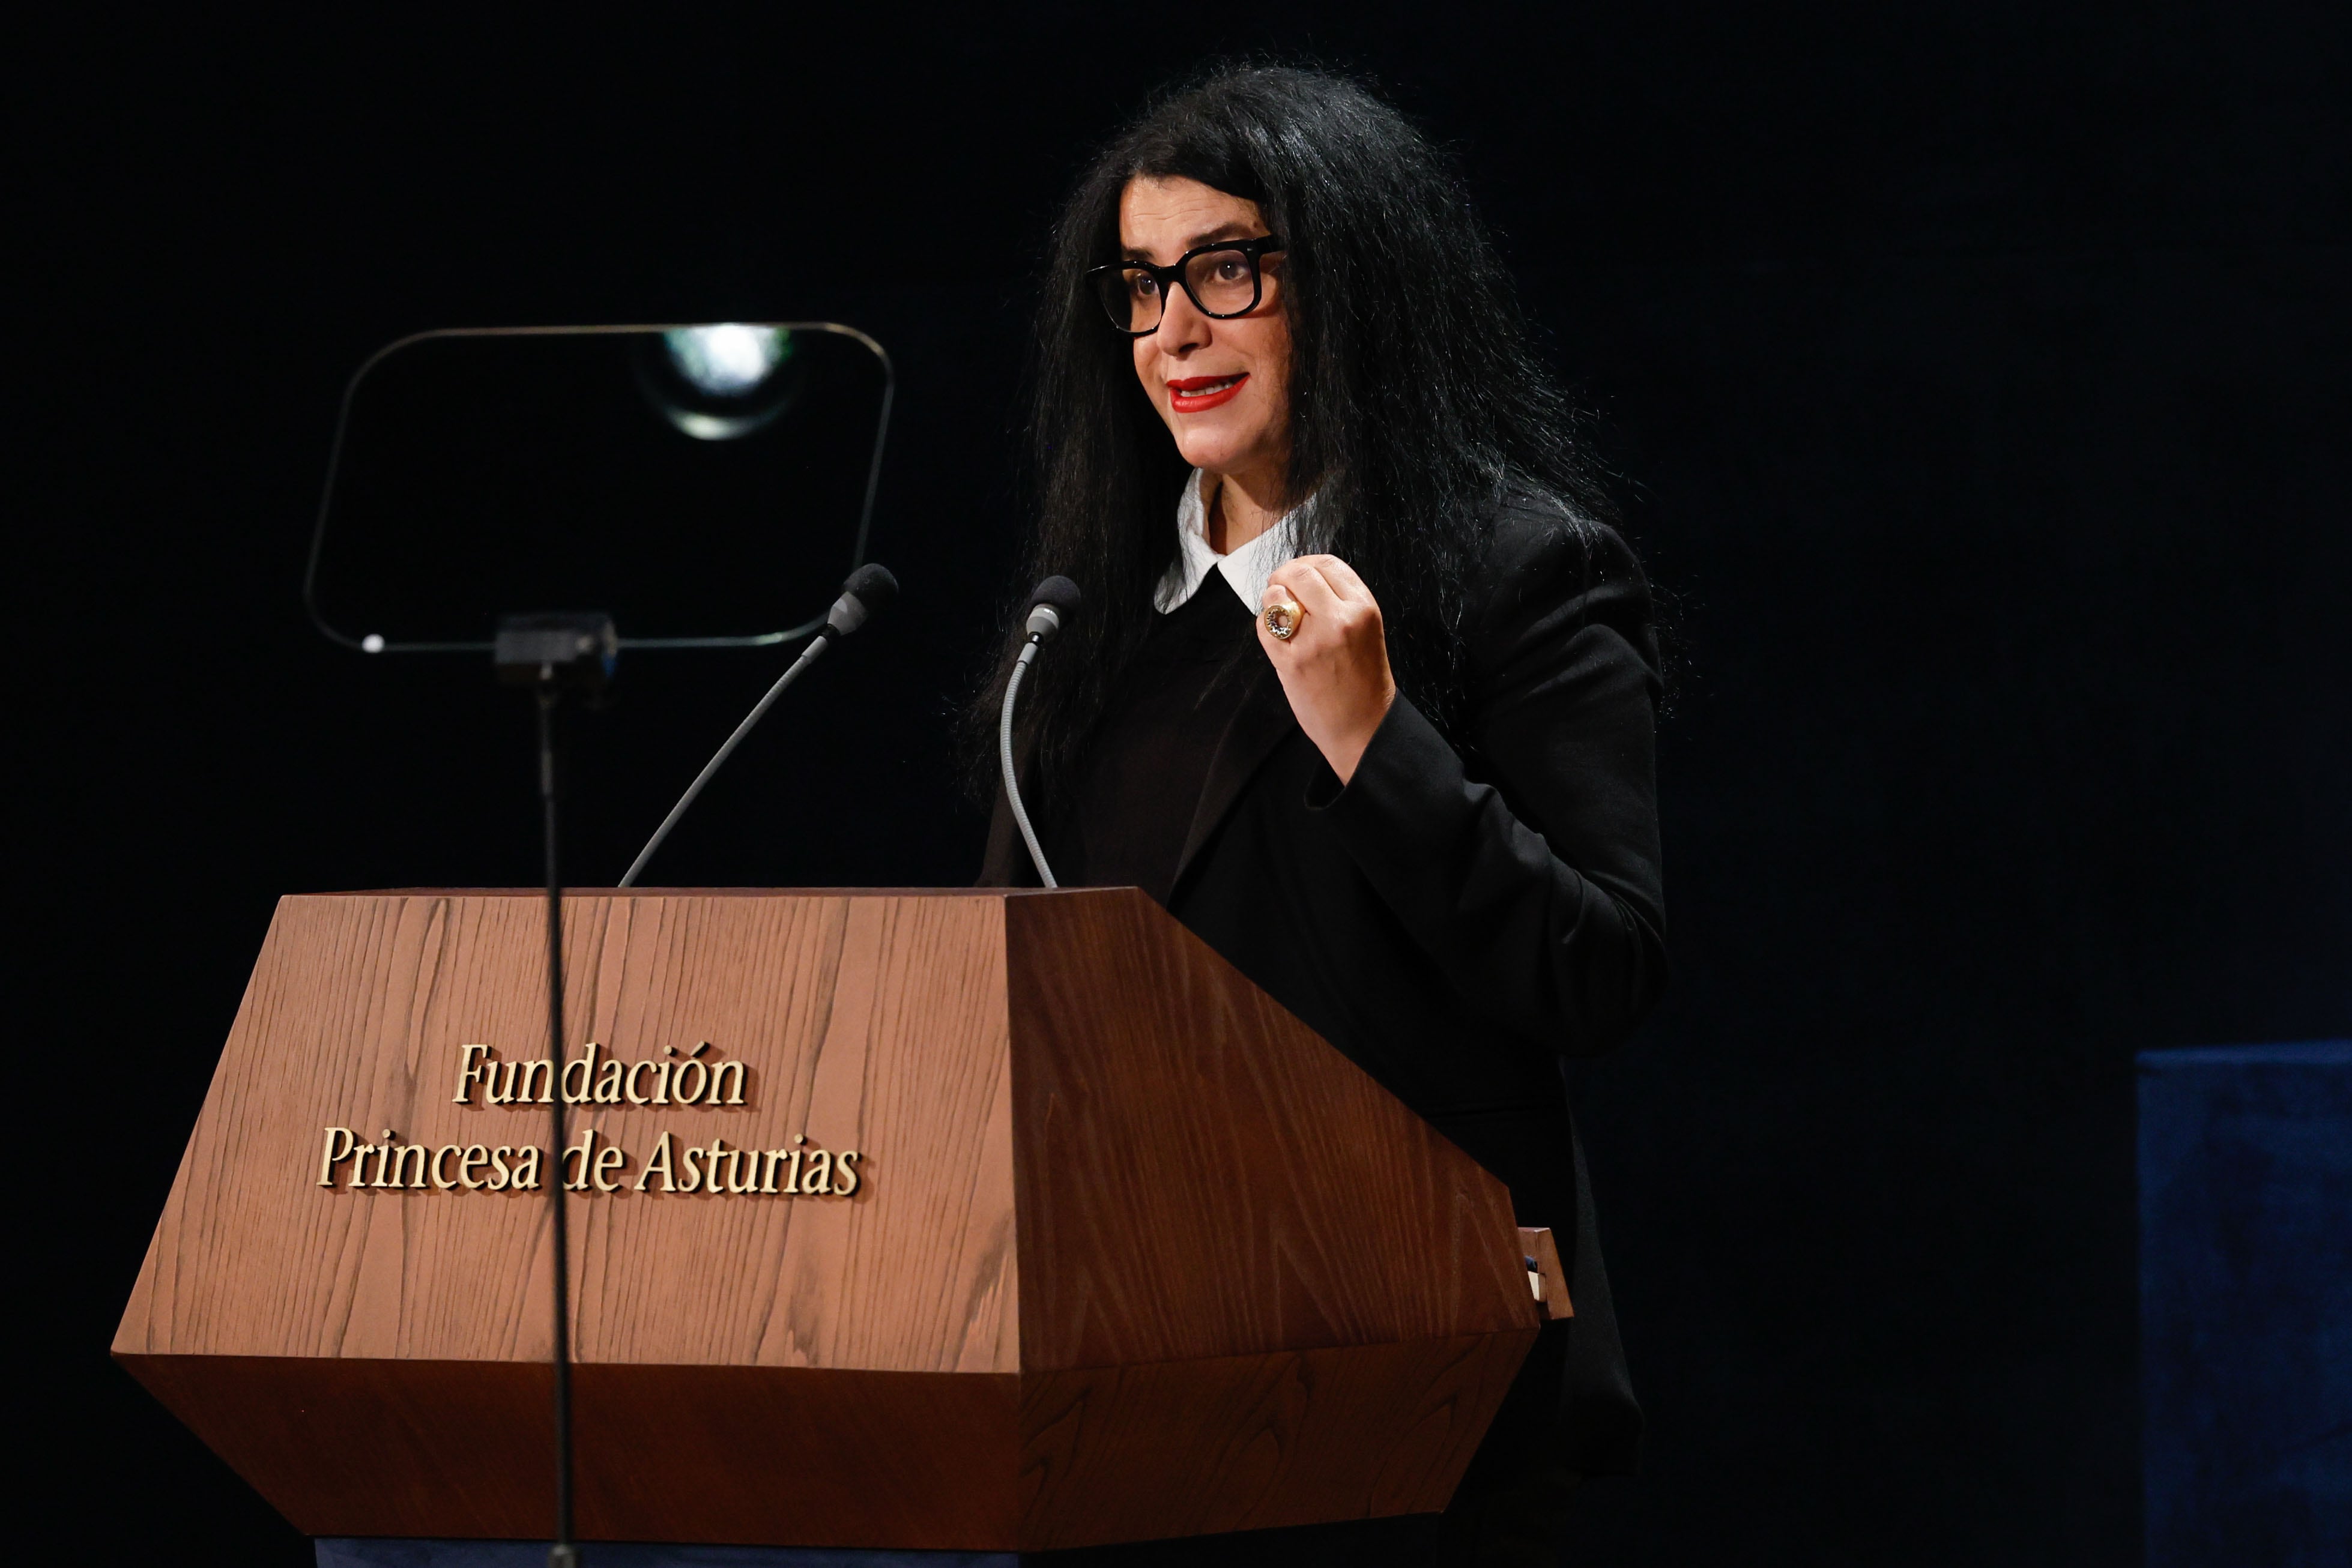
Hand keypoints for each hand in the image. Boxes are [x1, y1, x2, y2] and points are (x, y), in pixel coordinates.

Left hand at [1258, 554, 1396, 784]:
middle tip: (1281, 589)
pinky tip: (1279, 639)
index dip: (1307, 564)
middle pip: (1299, 574)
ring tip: (1282, 617)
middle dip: (1284, 576)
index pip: (1327, 564)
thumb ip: (1339, 600)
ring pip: (1277, 596)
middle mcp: (1339, 619)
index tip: (1299, 575)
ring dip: (1272, 601)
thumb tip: (1300, 575)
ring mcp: (1313, 641)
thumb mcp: (1366, 629)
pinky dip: (1265, 627)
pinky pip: (1264, 627)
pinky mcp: (1291, 662)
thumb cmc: (1364, 679)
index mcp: (1363, 608)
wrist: (1364, 727)